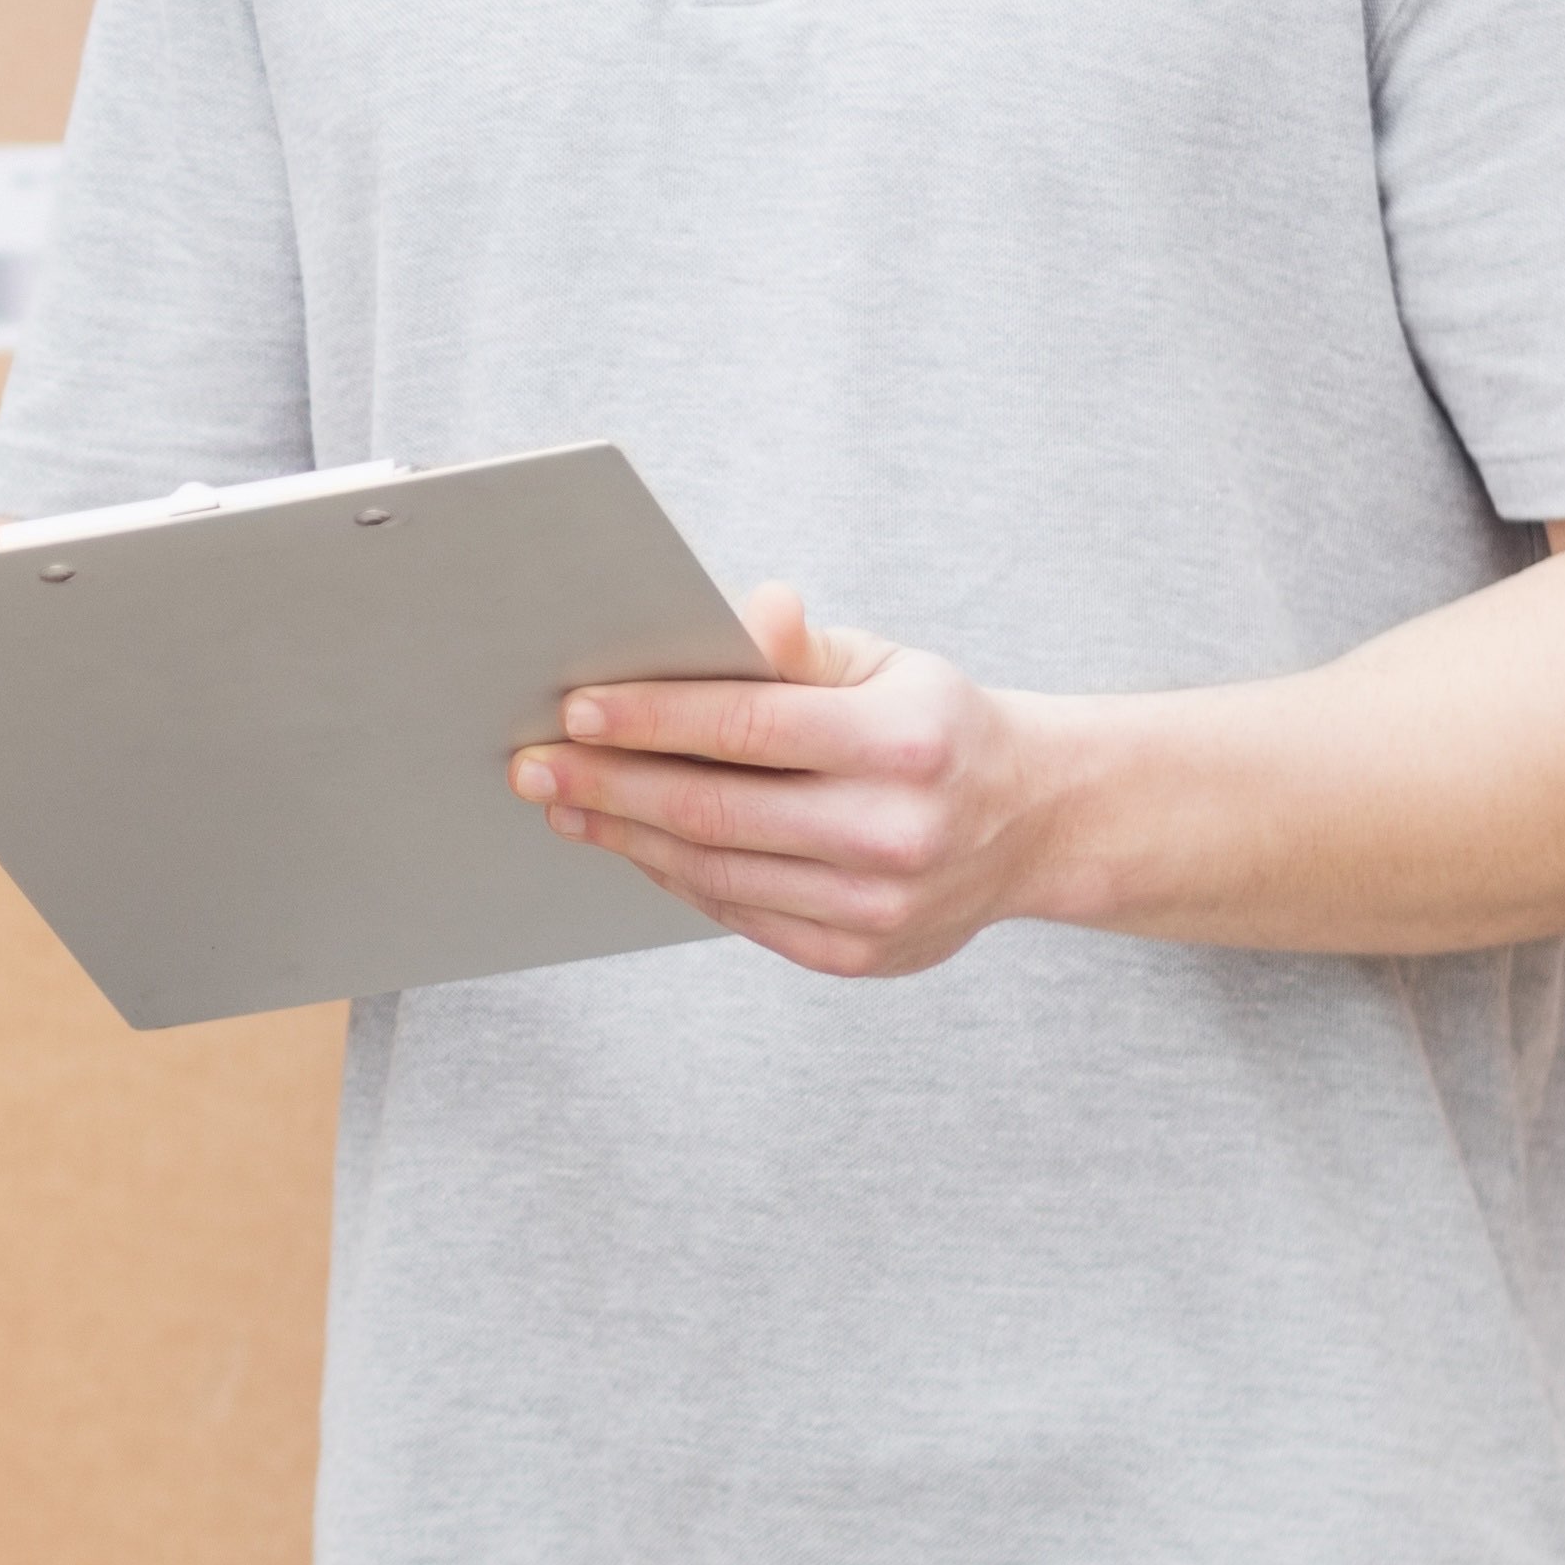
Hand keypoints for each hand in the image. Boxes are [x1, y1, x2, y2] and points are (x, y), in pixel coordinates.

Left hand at [512, 585, 1085, 980]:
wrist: (1031, 822)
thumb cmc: (933, 725)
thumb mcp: (886, 664)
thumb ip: (802, 648)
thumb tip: (745, 609)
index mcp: (905, 742)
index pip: (749, 726)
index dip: (652, 718)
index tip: (573, 710)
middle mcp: (895, 830)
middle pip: (716, 810)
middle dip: (608, 787)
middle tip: (533, 768)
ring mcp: (878, 905)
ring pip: (716, 873)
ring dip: (626, 839)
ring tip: (565, 807)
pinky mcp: (858, 955)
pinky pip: (739, 916)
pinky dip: (675, 879)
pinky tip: (632, 847)